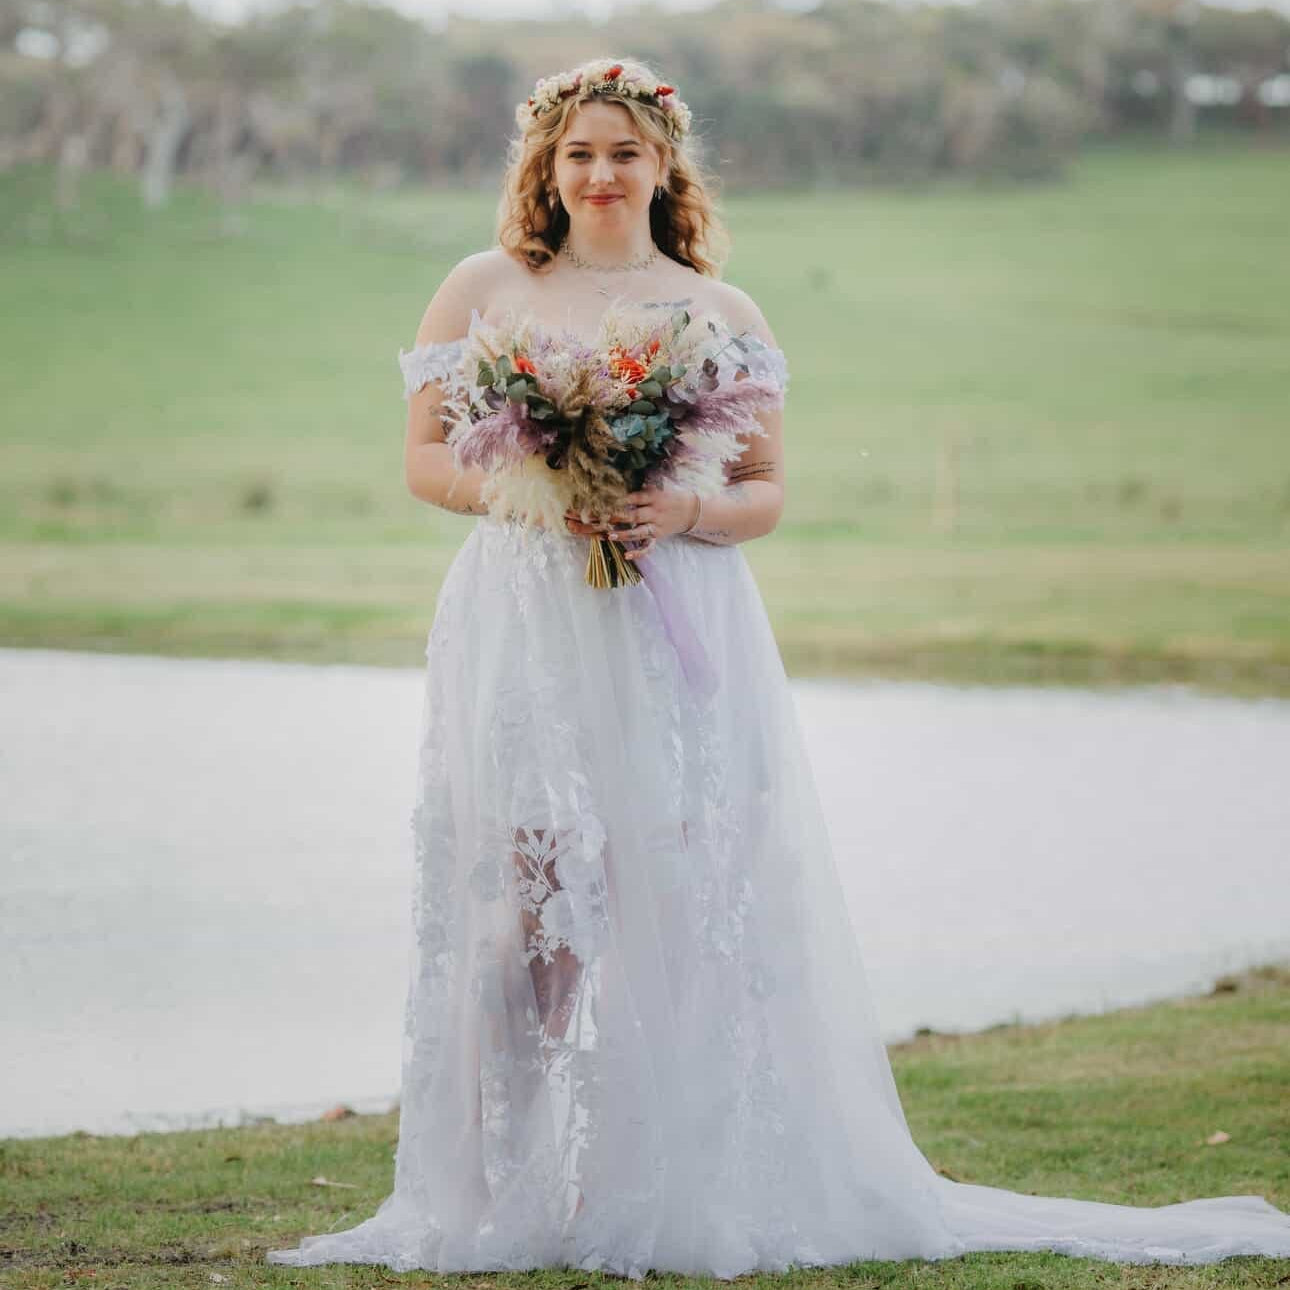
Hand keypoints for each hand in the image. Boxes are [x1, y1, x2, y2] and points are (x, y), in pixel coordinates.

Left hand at [564, 487, 699, 561]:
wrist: (691, 509)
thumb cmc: (668, 495)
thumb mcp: (656, 485)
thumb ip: (638, 483)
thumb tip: (617, 474)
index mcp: (651, 496)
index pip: (629, 498)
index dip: (612, 499)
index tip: (594, 500)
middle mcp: (652, 511)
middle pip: (628, 515)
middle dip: (607, 517)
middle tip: (587, 518)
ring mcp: (655, 526)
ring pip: (637, 531)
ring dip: (622, 534)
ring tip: (607, 535)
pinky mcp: (658, 537)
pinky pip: (648, 547)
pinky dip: (639, 552)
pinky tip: (627, 555)